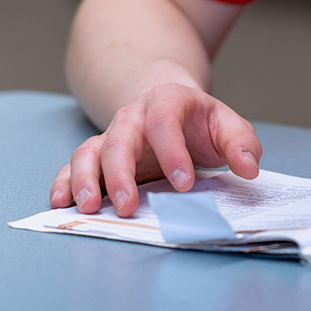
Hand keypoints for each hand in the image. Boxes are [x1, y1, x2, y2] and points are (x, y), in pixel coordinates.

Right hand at [49, 82, 261, 217]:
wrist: (169, 107)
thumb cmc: (198, 122)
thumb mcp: (226, 125)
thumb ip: (241, 143)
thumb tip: (248, 168)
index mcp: (167, 102)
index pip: (164, 122)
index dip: (172, 152)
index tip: (184, 184)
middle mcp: (132, 117)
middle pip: (119, 138)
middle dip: (120, 173)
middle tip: (128, 205)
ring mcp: (111, 137)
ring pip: (89, 151)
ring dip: (85, 179)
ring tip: (90, 207)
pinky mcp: (97, 158)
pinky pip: (73, 166)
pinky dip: (64, 183)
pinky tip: (61, 203)